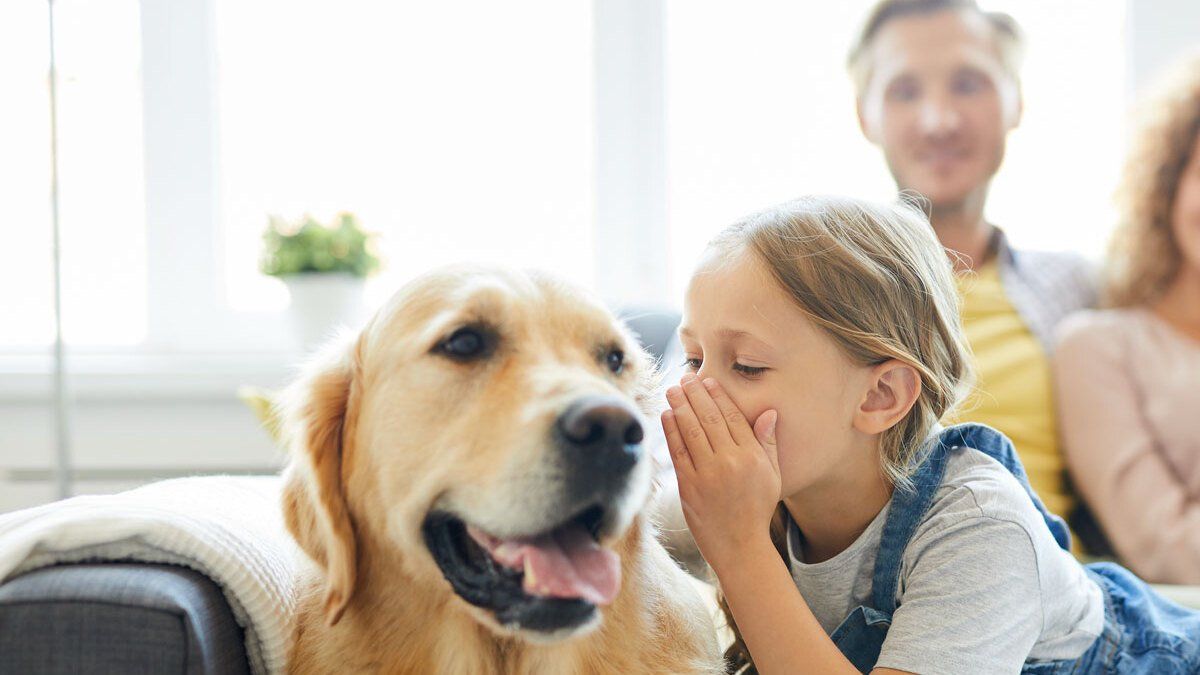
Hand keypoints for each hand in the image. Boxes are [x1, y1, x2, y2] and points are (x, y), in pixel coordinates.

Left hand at [661, 373, 780, 573]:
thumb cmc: (757, 509)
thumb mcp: (772, 475)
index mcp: (752, 457)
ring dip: (680, 407)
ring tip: (672, 390)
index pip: (733, 417)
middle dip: (695, 394)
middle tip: (685, 377)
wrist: (740, 547)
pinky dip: (671, 432)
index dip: (718, 397)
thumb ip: (768, 442)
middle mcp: (730, 462)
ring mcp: (707, 475)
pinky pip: (678, 453)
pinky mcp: (689, 487)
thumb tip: (768, 412)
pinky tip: (666, 416)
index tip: (708, 381)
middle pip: (709, 419)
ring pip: (691, 431)